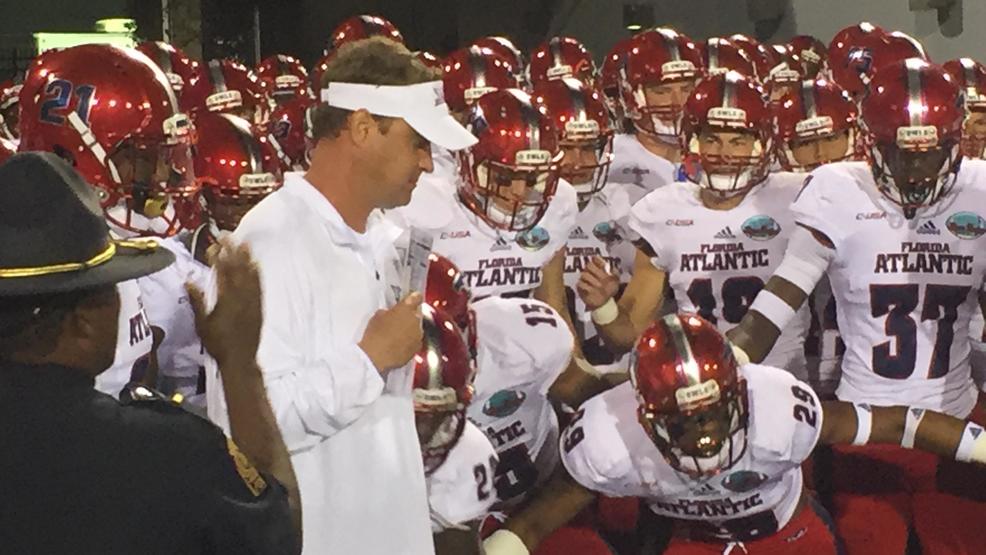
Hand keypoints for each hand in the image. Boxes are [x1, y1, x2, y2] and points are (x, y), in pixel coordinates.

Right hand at [187, 238, 261, 365]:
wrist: (241, 359)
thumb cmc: (218, 344)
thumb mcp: (202, 324)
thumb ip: (197, 301)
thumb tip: (188, 281)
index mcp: (225, 300)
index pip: (221, 273)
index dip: (217, 257)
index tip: (212, 245)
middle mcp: (241, 297)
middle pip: (237, 269)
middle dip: (232, 250)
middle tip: (227, 236)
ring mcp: (252, 301)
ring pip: (250, 274)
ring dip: (247, 257)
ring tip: (244, 243)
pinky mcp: (260, 305)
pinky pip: (259, 285)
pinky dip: (257, 272)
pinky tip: (255, 264)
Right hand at [359, 292, 423, 372]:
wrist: (376, 357)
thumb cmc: (375, 334)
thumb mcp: (377, 316)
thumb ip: (388, 312)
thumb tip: (391, 314)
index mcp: (406, 309)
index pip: (416, 297)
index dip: (413, 298)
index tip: (410, 299)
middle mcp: (416, 320)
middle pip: (416, 315)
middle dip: (409, 316)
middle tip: (398, 321)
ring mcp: (418, 335)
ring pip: (416, 329)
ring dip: (410, 330)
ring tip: (397, 335)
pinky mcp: (417, 348)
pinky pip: (415, 341)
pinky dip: (409, 342)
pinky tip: (399, 345)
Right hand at [576, 256, 619, 309]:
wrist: (605, 302)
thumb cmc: (610, 289)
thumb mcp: (616, 280)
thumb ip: (614, 272)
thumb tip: (611, 267)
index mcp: (599, 267)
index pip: (596, 259)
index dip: (599, 261)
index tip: (605, 266)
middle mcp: (591, 271)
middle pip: (589, 265)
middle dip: (596, 271)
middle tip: (602, 278)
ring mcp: (585, 279)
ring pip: (584, 274)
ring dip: (593, 280)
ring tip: (599, 286)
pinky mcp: (580, 287)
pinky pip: (580, 284)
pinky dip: (587, 287)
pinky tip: (592, 290)